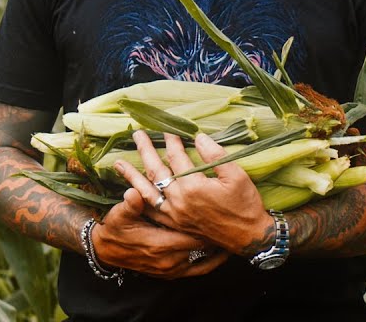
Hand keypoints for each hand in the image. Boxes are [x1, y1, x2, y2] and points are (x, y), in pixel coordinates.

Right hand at [92, 192, 229, 277]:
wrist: (106, 251)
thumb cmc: (116, 229)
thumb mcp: (119, 215)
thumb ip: (130, 205)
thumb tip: (134, 193)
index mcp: (160, 245)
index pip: (193, 235)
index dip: (209, 225)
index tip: (223, 213)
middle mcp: (169, 260)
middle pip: (202, 247)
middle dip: (216, 234)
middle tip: (234, 221)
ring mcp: (171, 270)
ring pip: (202, 259)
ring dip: (215, 247)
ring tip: (234, 234)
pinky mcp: (171, 274)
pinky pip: (197, 270)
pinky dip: (211, 262)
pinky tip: (223, 254)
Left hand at [115, 131, 277, 257]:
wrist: (247, 236)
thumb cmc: (245, 204)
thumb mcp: (237, 175)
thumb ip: (215, 155)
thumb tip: (199, 137)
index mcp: (194, 186)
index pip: (177, 157)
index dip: (172, 141)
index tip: (167, 129)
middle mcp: (179, 200)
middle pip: (157, 171)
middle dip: (146, 151)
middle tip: (137, 134)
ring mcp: (174, 214)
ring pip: (147, 191)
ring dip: (132, 176)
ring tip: (118, 163)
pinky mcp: (175, 223)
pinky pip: (151, 210)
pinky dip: (140, 200)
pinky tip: (132, 192)